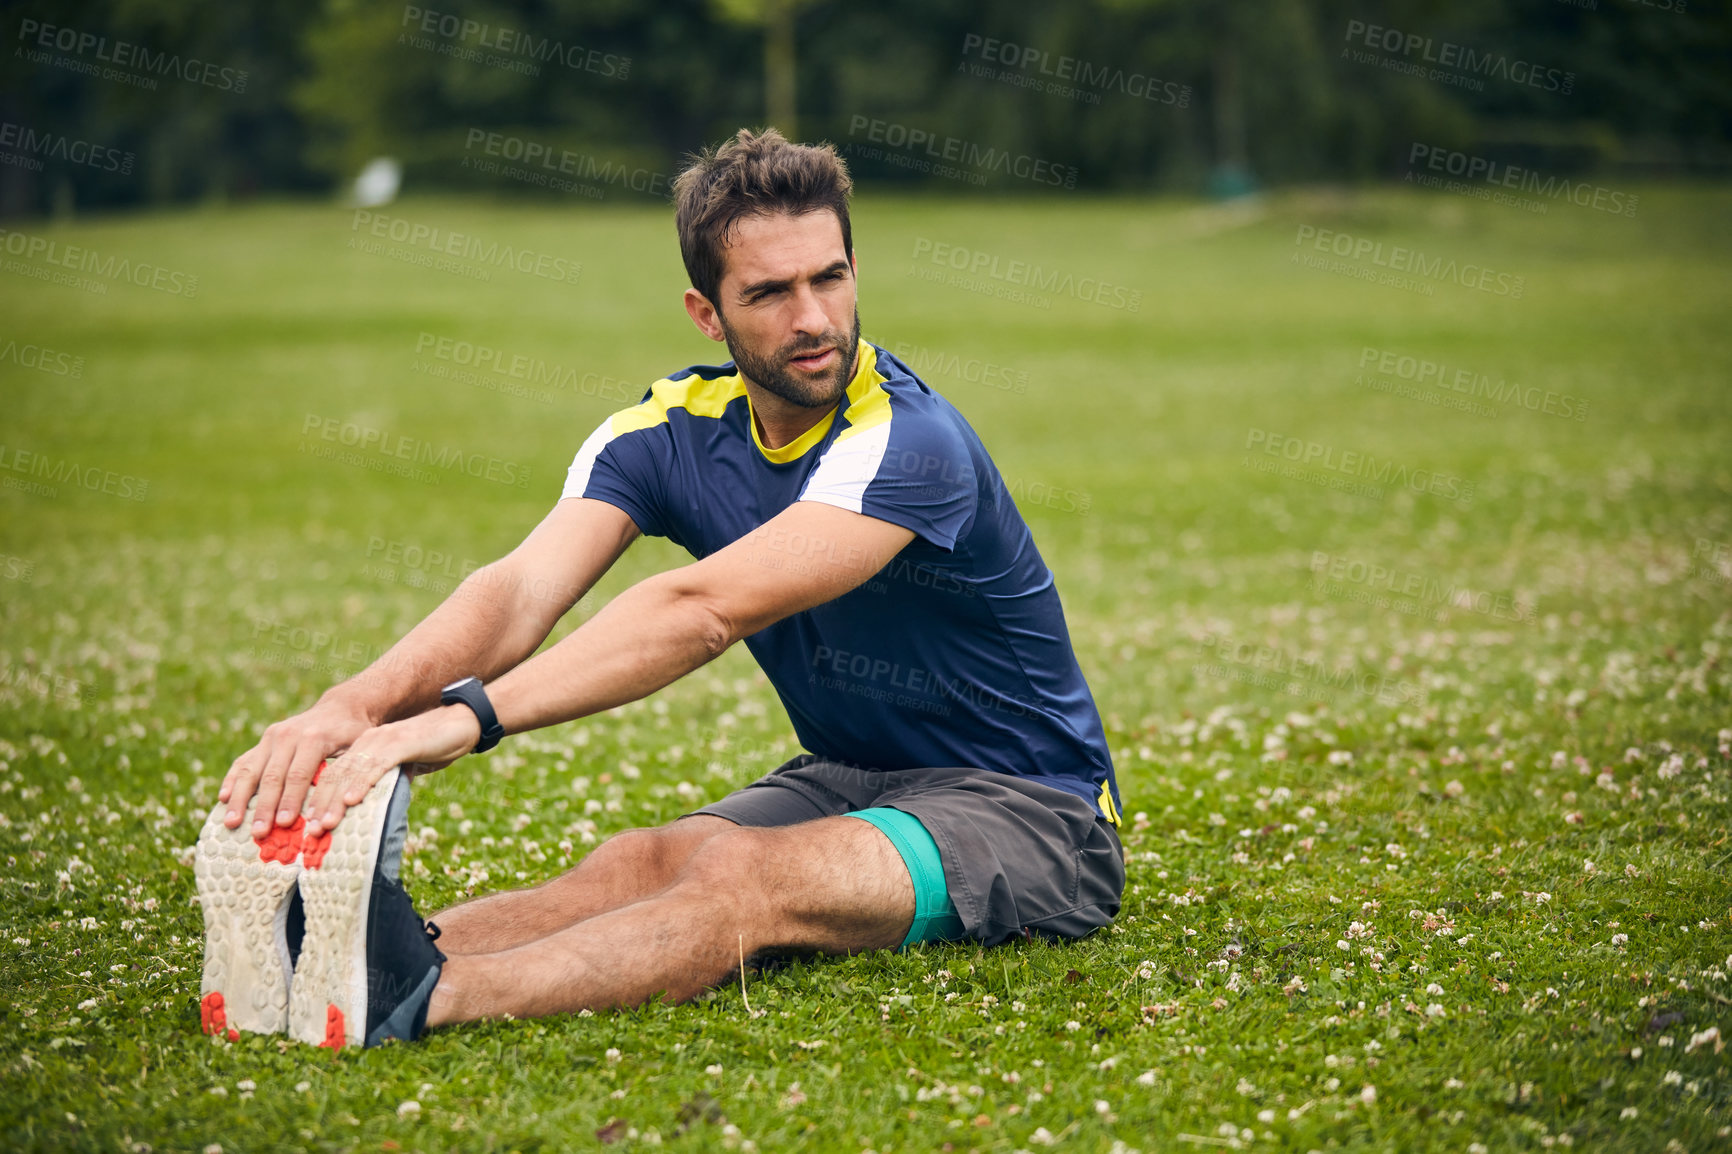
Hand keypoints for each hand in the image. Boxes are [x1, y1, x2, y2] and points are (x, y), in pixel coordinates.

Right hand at [220, 697, 374, 834]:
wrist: (342, 708)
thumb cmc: (354, 736)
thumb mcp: (359, 750)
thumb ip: (348, 774)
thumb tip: (342, 807)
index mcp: (313, 738)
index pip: (298, 775)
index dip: (290, 801)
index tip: (283, 825)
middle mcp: (288, 735)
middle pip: (272, 776)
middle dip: (264, 807)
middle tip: (258, 833)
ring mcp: (272, 737)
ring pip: (251, 769)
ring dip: (240, 798)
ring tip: (231, 823)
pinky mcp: (264, 741)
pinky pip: (244, 761)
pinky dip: (232, 780)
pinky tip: (223, 798)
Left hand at [303, 705, 482, 833]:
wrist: (461, 723)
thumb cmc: (433, 748)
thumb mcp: (402, 769)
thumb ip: (385, 783)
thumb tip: (372, 809)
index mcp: (362, 748)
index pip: (332, 776)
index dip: (317, 801)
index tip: (306, 827)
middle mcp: (366, 743)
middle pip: (334, 776)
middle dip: (318, 806)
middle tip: (308, 832)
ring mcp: (382, 742)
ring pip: (350, 774)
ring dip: (334, 801)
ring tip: (323, 825)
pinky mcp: (400, 743)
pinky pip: (376, 766)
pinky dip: (362, 784)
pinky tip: (352, 800)